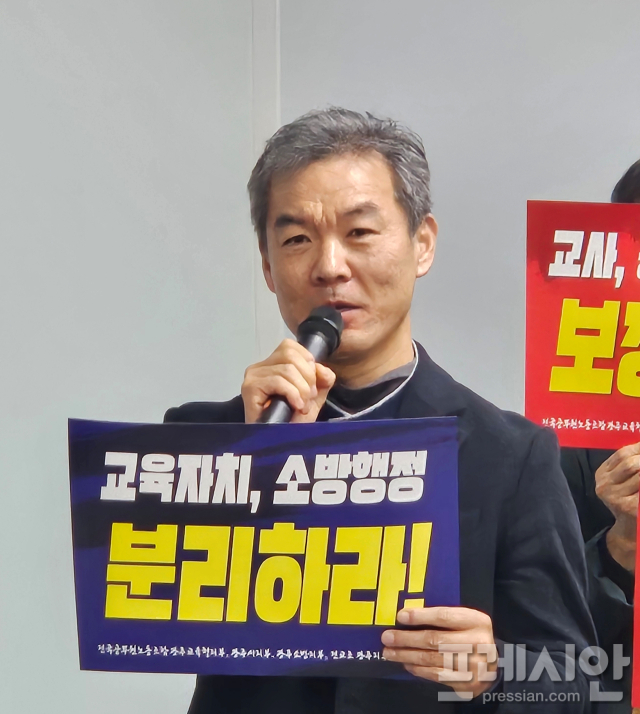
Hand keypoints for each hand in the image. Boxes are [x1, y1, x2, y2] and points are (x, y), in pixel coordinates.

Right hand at [242, 339, 335, 423]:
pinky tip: (296, 406)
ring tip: (302, 405)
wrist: (279, 444)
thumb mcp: (313, 397)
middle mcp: (260, 367)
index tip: (311, 384)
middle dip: (307, 377)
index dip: (307, 362)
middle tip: (308, 398)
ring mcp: (253, 376)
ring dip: (301, 389)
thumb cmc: (291, 422)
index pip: (290, 346)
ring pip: (287, 369)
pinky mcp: (250, 388)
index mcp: (273, 364)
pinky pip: (278, 381)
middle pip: (290, 354)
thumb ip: (322, 379)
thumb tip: (322, 369)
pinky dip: (292, 394)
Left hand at [381, 607, 497, 698]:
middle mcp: (477, 643)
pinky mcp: (467, 683)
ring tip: (390, 652)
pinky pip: (436, 675)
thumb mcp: (465, 620)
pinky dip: (418, 669)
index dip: (420, 616)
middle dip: (407, 639)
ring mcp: (473, 666)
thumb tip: (407, 617)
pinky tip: (406, 664)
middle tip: (387, 637)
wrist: (492, 665)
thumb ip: (442, 618)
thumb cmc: (471, 636)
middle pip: (435, 640)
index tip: (400, 616)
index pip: (444, 617)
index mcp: (476, 621)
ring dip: (407, 656)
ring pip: (432, 659)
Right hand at [595, 443, 638, 571]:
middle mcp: (604, 485)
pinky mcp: (628, 508)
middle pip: (631, 463)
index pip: (622, 453)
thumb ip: (628, 465)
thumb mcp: (622, 481)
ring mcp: (614, 497)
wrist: (629, 532)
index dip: (639, 447)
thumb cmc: (629, 501)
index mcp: (602, 475)